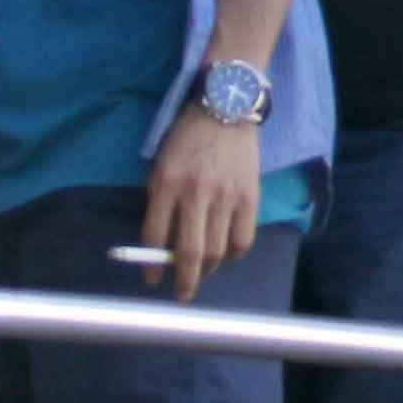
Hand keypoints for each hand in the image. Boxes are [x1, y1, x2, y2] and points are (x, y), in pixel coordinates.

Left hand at [142, 113, 262, 298]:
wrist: (226, 109)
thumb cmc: (187, 138)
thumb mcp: (162, 166)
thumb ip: (161, 203)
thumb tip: (163, 245)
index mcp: (166, 184)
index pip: (155, 236)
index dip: (151, 265)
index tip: (151, 279)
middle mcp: (196, 193)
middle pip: (190, 251)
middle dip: (184, 280)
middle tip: (181, 293)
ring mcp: (226, 195)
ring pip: (217, 249)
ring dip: (207, 270)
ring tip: (201, 274)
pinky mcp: (250, 195)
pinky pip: (243, 238)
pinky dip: (233, 254)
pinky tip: (225, 254)